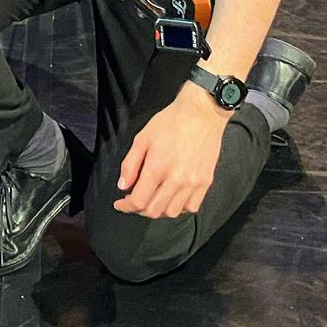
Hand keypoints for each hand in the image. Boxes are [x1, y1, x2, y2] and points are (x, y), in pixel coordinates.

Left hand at [114, 86, 230, 219]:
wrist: (201, 114)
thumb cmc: (170, 122)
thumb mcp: (141, 138)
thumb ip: (130, 164)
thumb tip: (123, 186)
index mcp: (157, 168)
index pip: (138, 201)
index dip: (126, 207)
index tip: (120, 204)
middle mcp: (176, 180)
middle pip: (154, 211)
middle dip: (139, 210)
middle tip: (133, 201)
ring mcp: (193, 183)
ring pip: (173, 212)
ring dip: (159, 210)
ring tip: (152, 199)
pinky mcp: (206, 183)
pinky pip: (192, 207)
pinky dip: (179, 208)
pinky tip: (171, 198)